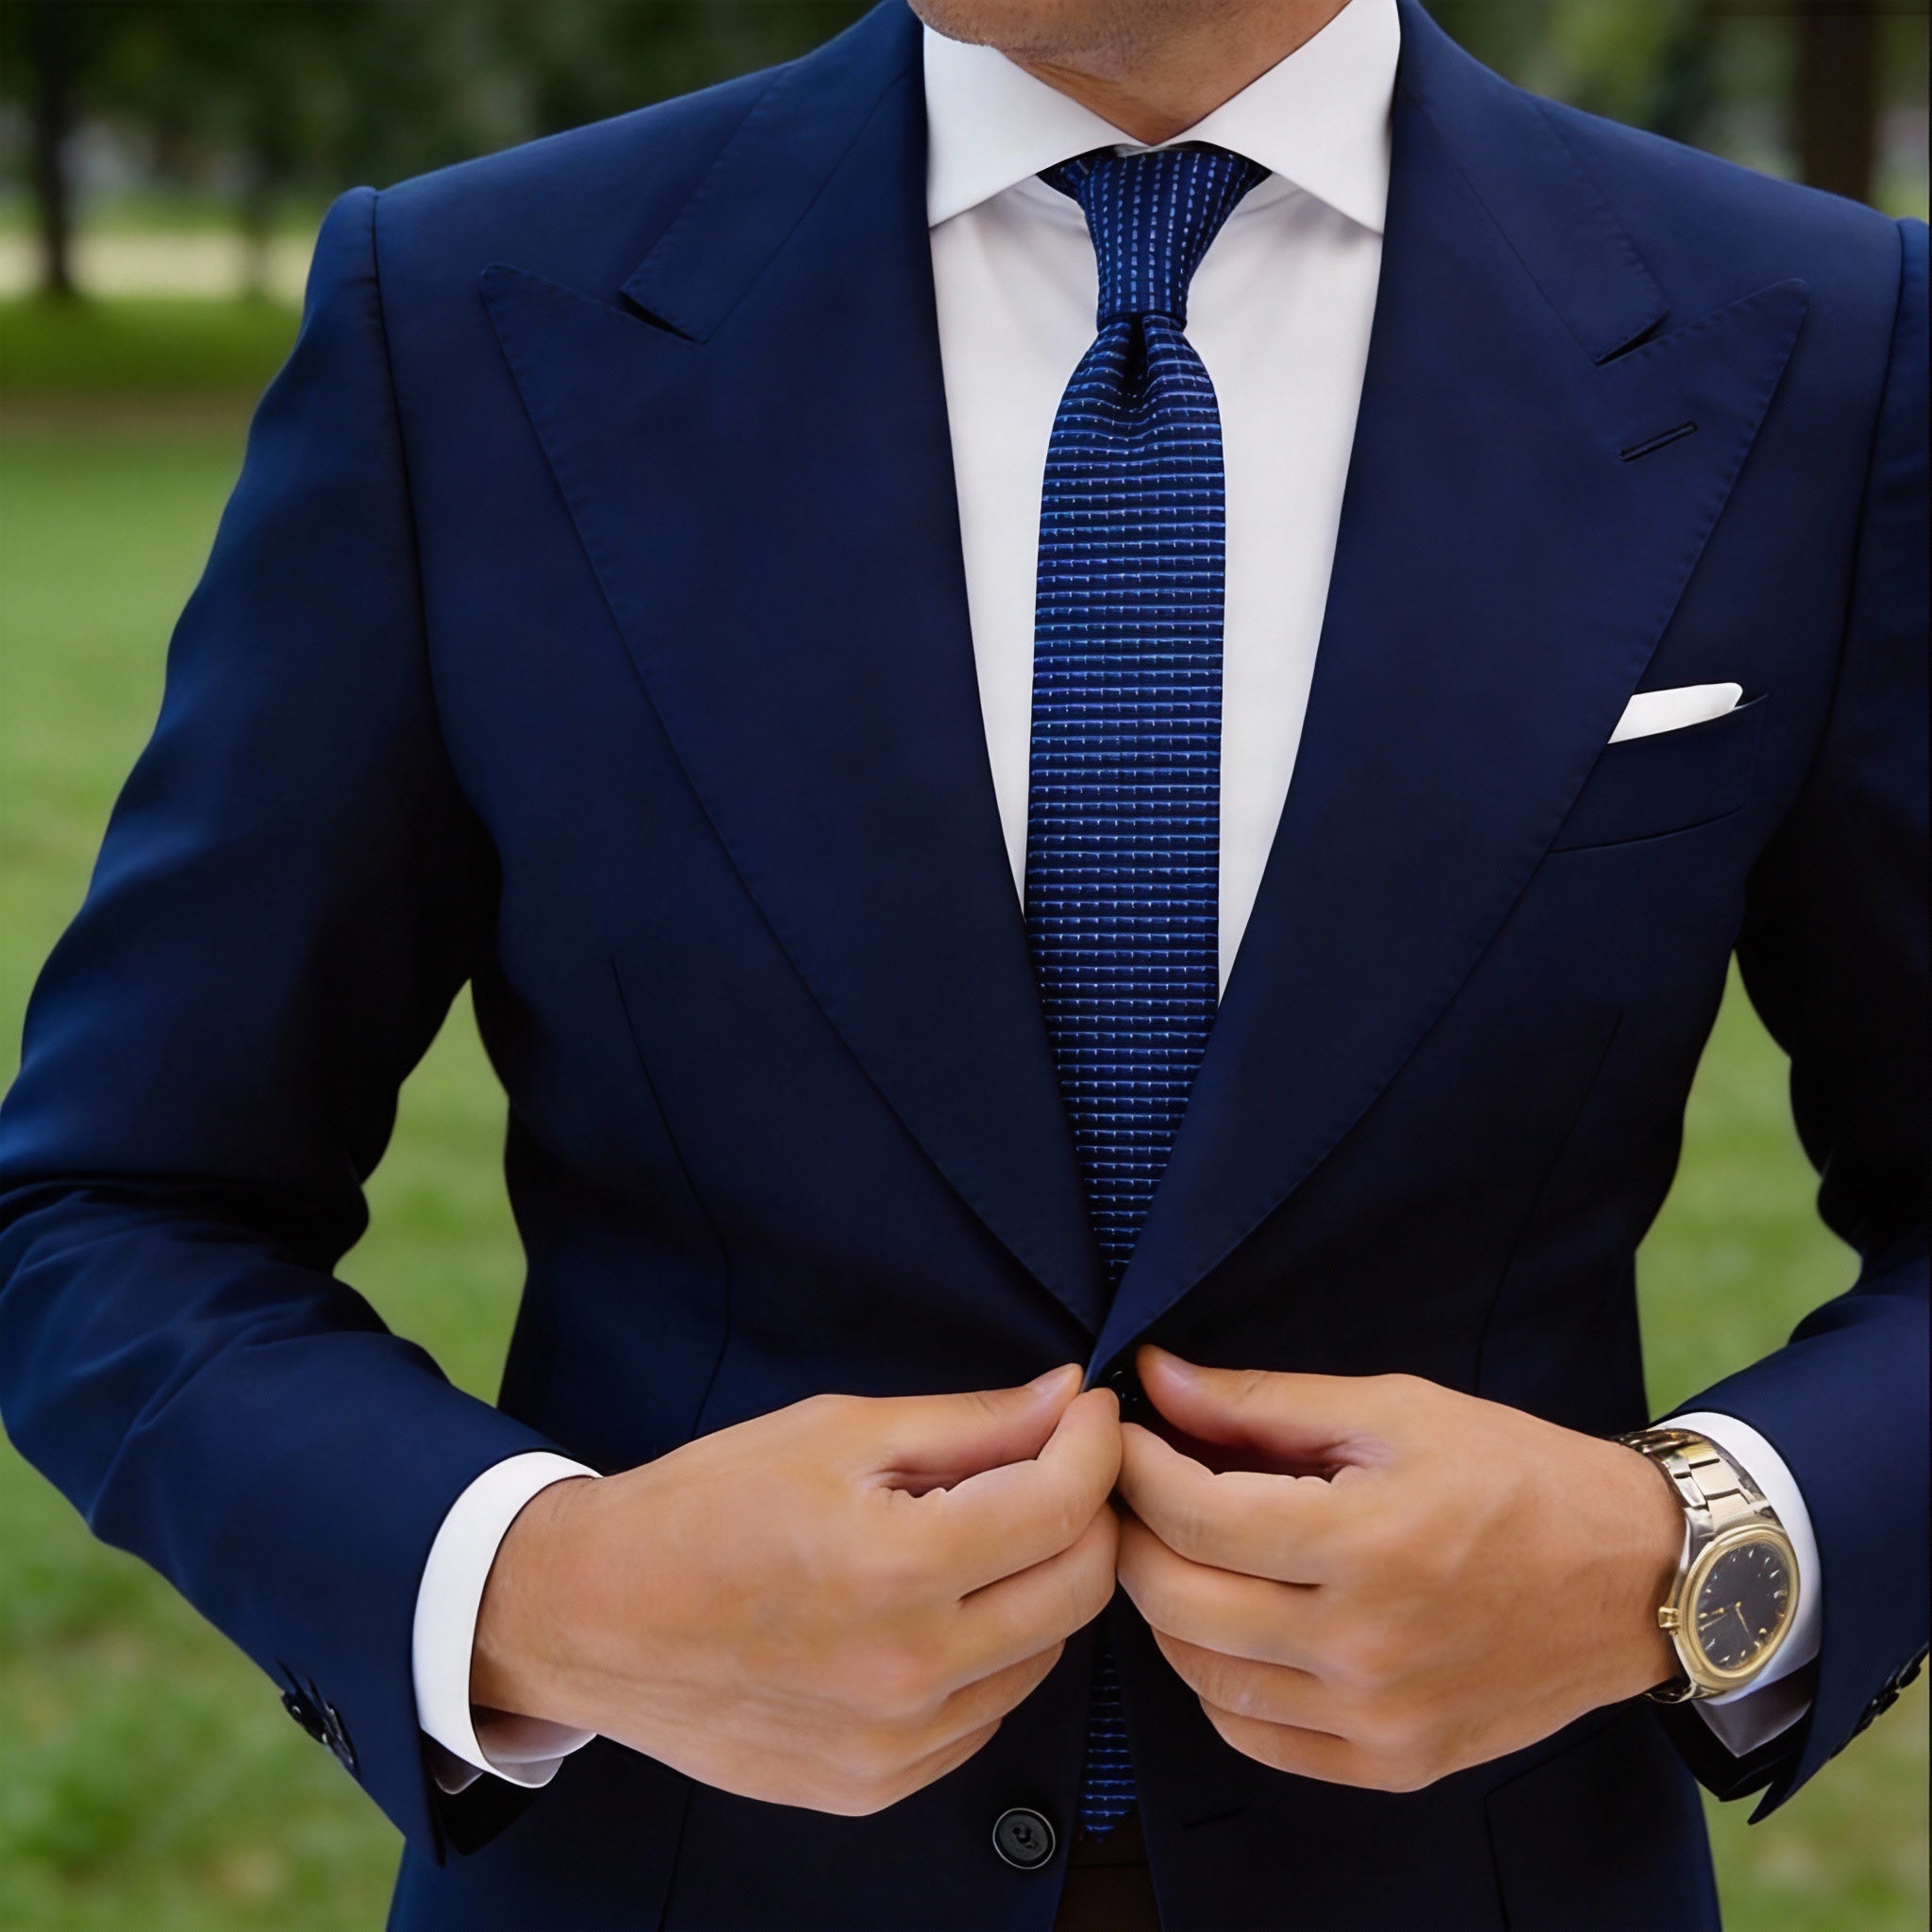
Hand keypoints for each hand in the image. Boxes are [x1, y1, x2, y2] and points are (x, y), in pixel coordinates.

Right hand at [472, 1367, 1120, 1813]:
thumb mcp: (835, 1432)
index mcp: (895, 1568)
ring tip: (979, 1535)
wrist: (595, 1616)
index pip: (1062, 1507)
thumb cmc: (706, 1506)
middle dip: (1088, 1513)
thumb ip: (968, 1423)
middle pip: (1078, 1589)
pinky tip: (935, 1608)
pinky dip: (988, 1654)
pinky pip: (986, 1714)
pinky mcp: (876, 1786)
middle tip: (1056, 1466)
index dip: (1095, 1445)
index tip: (1091, 1413)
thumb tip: (1068, 1399)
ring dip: (1037, 1585)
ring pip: (1043, 1655)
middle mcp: (906, 1672)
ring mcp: (893, 1744)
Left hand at [1115, 1348, 1681, 1791]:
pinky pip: (1254, 1735)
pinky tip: (1229, 1623)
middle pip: (1177, 1600)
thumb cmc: (1516, 1474)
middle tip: (1133, 1487)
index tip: (1121, 1431)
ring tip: (1179, 1547)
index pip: (1193, 1515)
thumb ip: (1263, 1401)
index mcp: (1368, 1543)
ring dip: (1166, 1606)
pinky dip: (1216, 1680)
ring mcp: (1378, 1718)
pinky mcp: (1393, 1764)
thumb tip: (1157, 1377)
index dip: (1136, 1466)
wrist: (1633, 1576)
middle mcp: (1366, 1646)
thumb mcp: (1394, 1410)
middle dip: (1132, 1532)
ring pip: (1200, 1674)